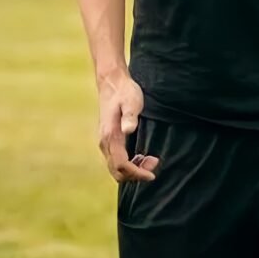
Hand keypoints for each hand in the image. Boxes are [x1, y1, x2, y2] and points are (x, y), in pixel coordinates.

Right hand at [96, 68, 159, 183]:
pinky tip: (141, 157)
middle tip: (154, 164)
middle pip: (117, 171)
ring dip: (133, 169)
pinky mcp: (108, 140)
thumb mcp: (131, 101)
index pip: (121, 165)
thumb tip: (128, 130)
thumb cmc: (124, 92)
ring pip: (115, 168)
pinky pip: (116, 161)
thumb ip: (130, 116)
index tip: (152, 174)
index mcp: (110, 136)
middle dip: (135, 174)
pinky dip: (129, 164)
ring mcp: (105, 142)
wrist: (112, 83)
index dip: (136, 173)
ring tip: (150, 160)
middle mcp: (105, 142)